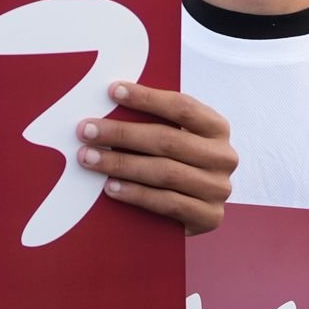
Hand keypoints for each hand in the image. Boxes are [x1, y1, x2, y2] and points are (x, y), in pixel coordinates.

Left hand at [78, 83, 234, 233]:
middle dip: (122, 133)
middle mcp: (223, 157)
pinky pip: (167, 203)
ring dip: (122, 164)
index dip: (147, 98)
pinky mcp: (209, 218)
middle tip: (86, 131)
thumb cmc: (176, 164)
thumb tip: (111, 100)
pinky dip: (136, 194)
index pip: (182, 107)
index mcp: (217, 128)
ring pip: (165, 172)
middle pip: (168, 140)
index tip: (113, 91)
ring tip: (89, 158)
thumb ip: (154, 122)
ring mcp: (218, 189)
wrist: (194, 214)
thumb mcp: (175, 138)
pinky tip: (110, 187)